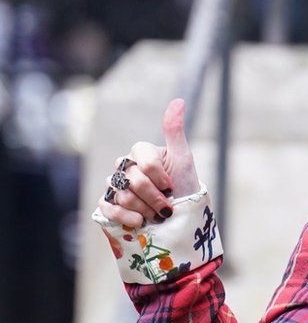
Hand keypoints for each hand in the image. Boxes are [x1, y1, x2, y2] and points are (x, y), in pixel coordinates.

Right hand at [98, 98, 200, 229]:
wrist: (181, 219)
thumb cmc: (184, 189)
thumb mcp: (183, 160)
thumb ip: (174, 132)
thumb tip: (178, 101)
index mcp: (140, 153)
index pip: (144, 161)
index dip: (159, 177)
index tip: (171, 186)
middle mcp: (124, 166)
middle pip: (133, 181)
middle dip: (155, 198)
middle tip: (166, 206)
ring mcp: (115, 186)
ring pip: (123, 195)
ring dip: (145, 210)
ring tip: (157, 215)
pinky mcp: (109, 205)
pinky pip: (107, 207)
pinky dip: (125, 216)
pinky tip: (140, 222)